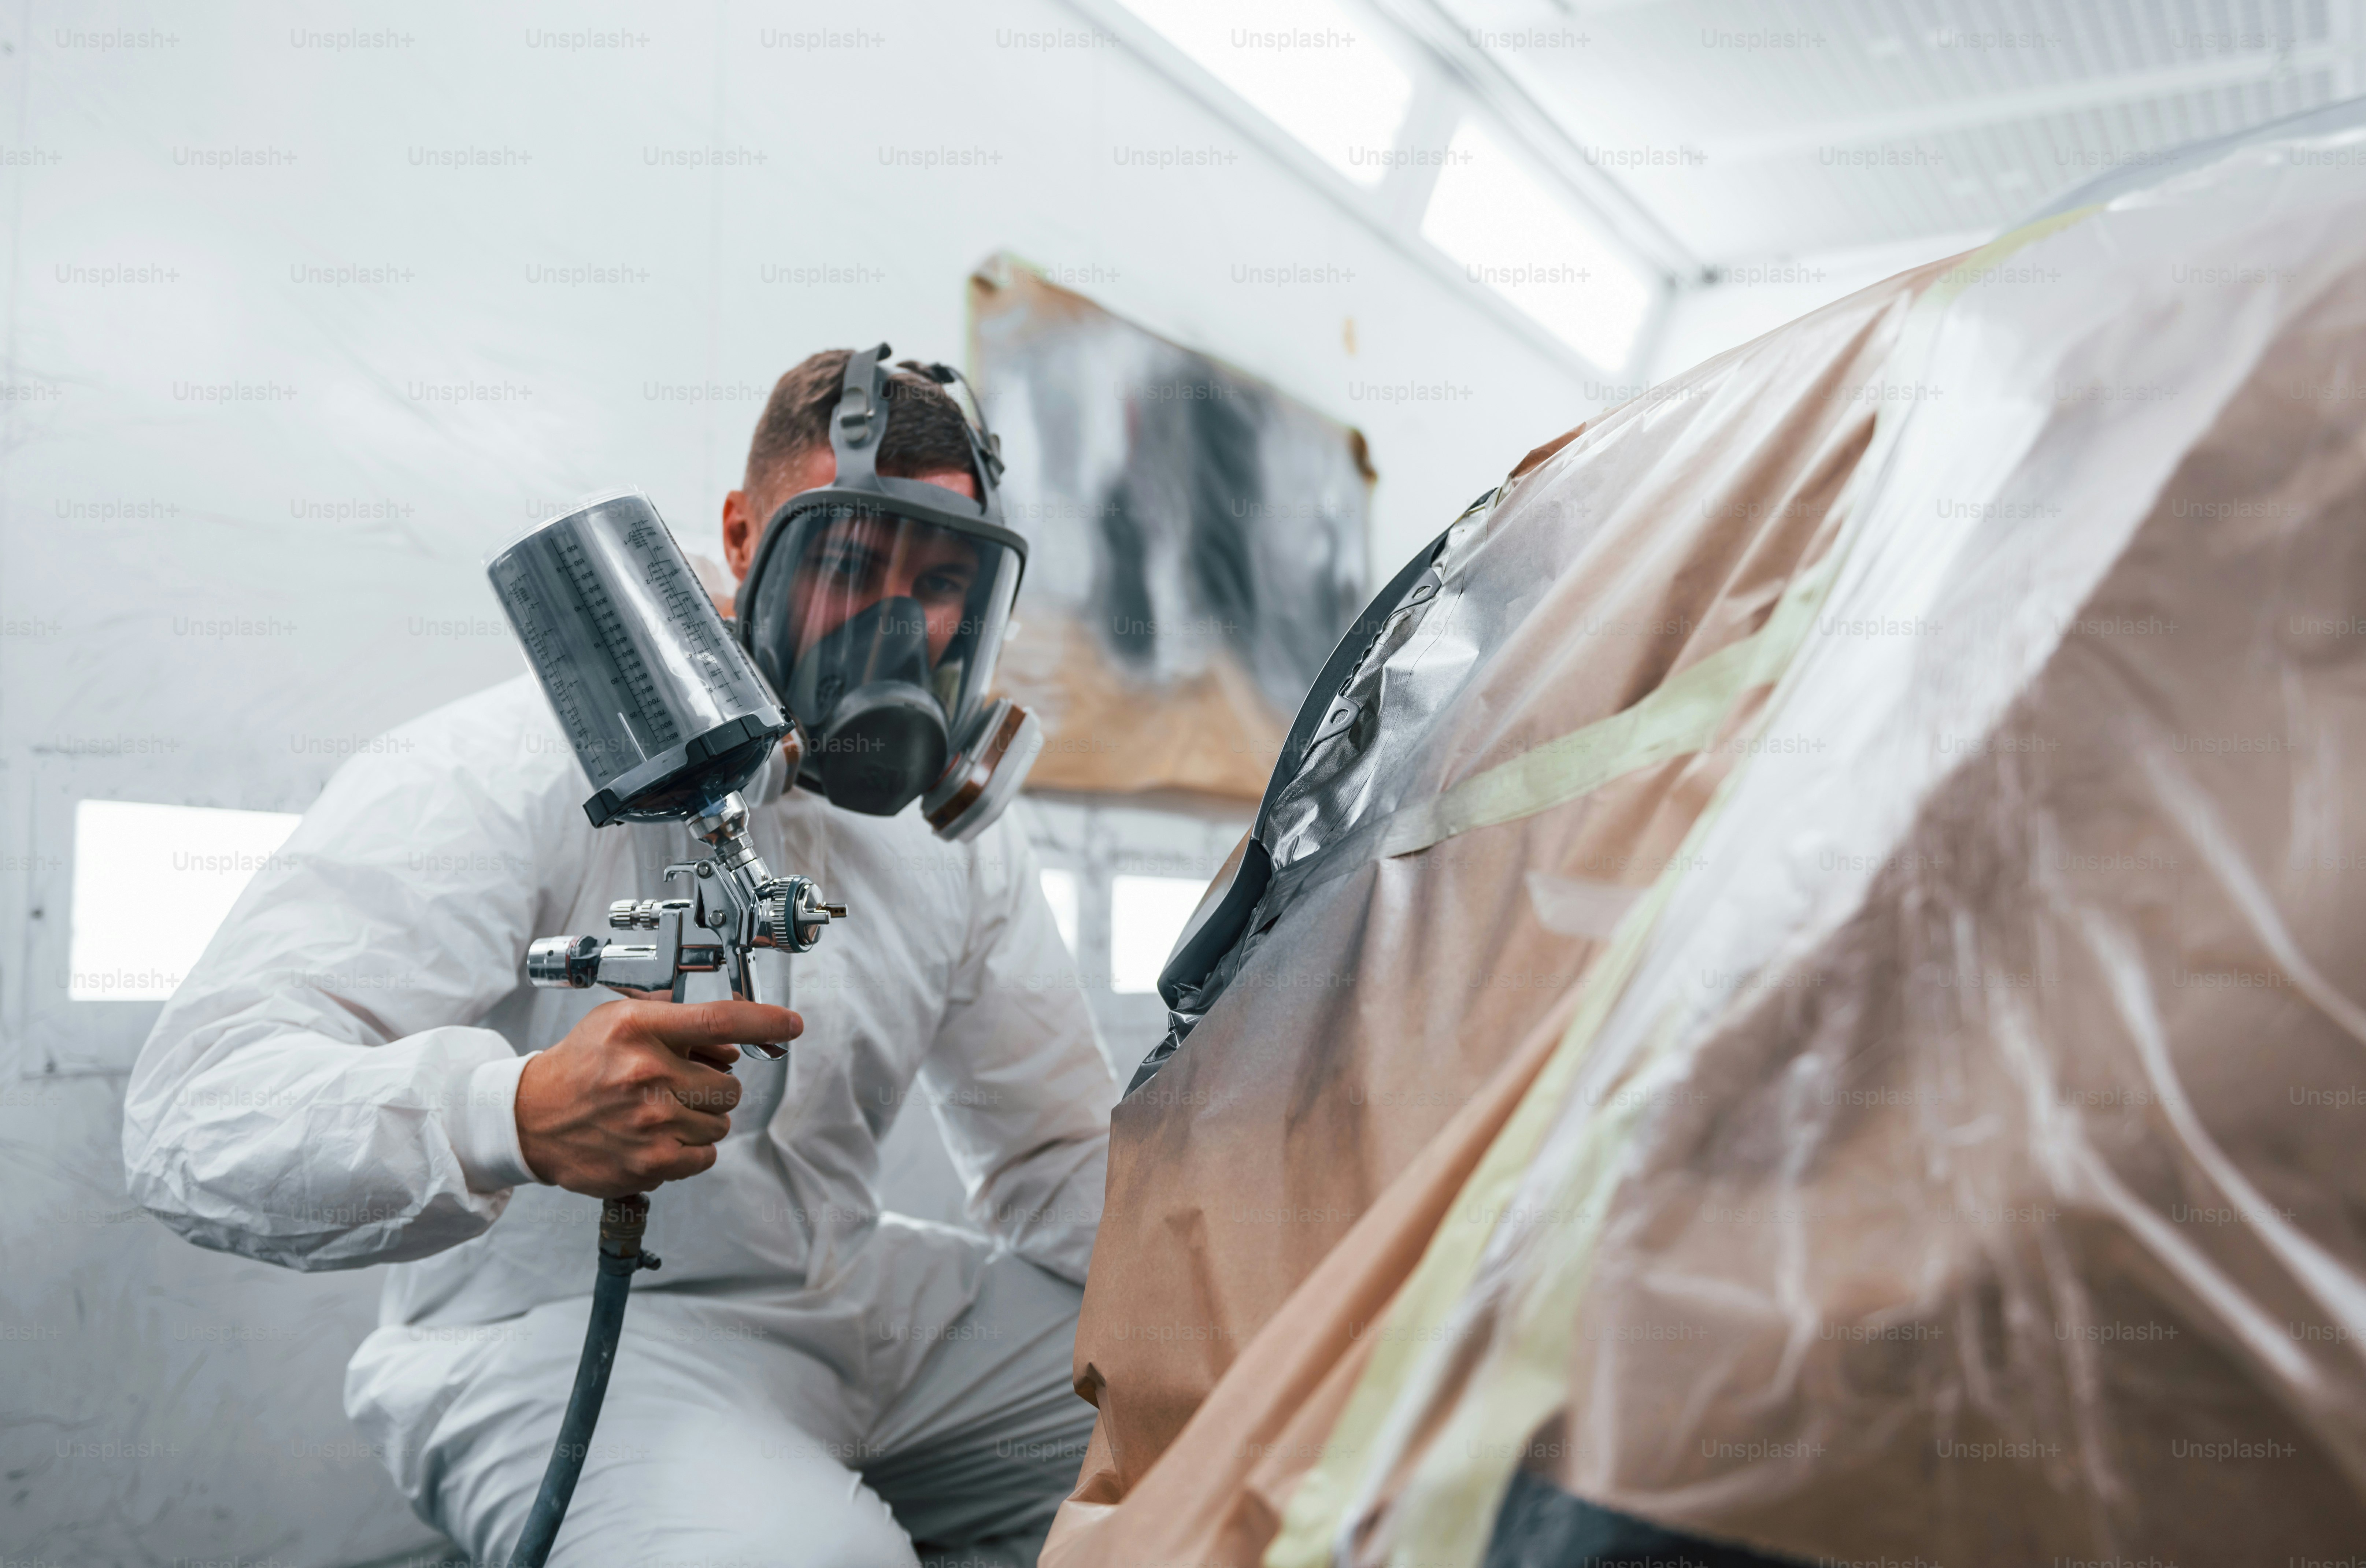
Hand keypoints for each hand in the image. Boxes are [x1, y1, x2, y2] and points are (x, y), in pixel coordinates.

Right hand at [514, 998, 800, 1197]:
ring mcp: (650, 1121)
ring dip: (701, 1119)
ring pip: (720, 1122)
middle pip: (729, 1084)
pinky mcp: (650, 1162)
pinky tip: (660, 1137)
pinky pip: (706, 1155)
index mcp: (639, 1030)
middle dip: (713, 1087)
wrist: (532, 1119)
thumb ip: (676, 1023)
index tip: (791, 1025)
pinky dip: (691, 1148)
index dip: (764, 1022)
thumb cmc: (581, 1067)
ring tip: (661, 1112)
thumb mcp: (620, 1022)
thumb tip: (733, 1041)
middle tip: (679, 1087)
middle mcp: (646, 1073)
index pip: (720, 1021)